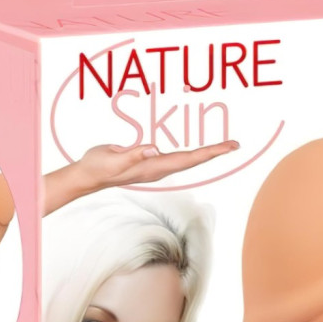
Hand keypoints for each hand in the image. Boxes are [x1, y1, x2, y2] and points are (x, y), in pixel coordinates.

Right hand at [45, 140, 239, 212]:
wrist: (87, 177)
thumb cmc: (98, 167)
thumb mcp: (114, 158)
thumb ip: (134, 153)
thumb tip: (154, 148)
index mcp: (154, 167)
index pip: (188, 159)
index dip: (209, 152)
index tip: (227, 147)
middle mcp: (158, 168)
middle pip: (193, 160)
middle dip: (214, 152)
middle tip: (235, 144)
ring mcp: (155, 167)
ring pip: (186, 160)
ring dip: (205, 153)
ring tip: (222, 147)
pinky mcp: (149, 163)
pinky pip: (176, 158)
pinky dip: (190, 153)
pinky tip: (196, 150)